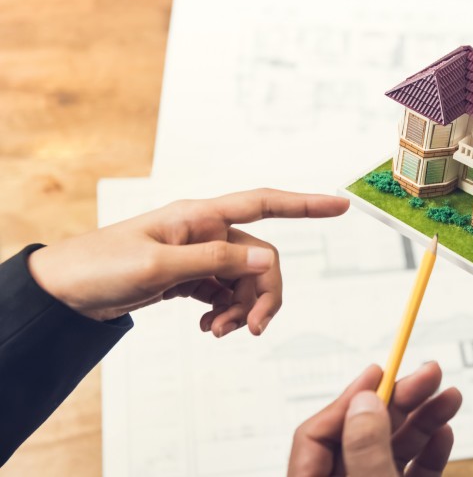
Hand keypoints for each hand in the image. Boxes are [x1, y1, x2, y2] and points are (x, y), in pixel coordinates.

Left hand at [27, 189, 348, 332]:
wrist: (67, 292)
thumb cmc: (102, 266)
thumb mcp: (158, 264)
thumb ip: (214, 261)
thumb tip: (264, 260)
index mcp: (202, 216)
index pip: (265, 203)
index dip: (306, 205)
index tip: (341, 205)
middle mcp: (208, 233)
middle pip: (261, 260)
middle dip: (263, 296)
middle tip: (248, 331)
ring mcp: (201, 256)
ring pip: (246, 282)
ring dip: (240, 311)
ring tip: (215, 333)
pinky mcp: (191, 279)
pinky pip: (226, 296)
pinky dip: (224, 314)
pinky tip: (207, 328)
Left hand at [289, 362, 461, 476]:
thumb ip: (366, 450)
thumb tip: (365, 402)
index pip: (316, 435)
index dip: (348, 399)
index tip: (379, 371)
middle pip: (360, 435)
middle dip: (398, 401)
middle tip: (430, 373)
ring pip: (390, 451)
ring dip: (422, 421)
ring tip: (449, 397)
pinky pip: (410, 472)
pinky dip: (428, 452)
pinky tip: (444, 432)